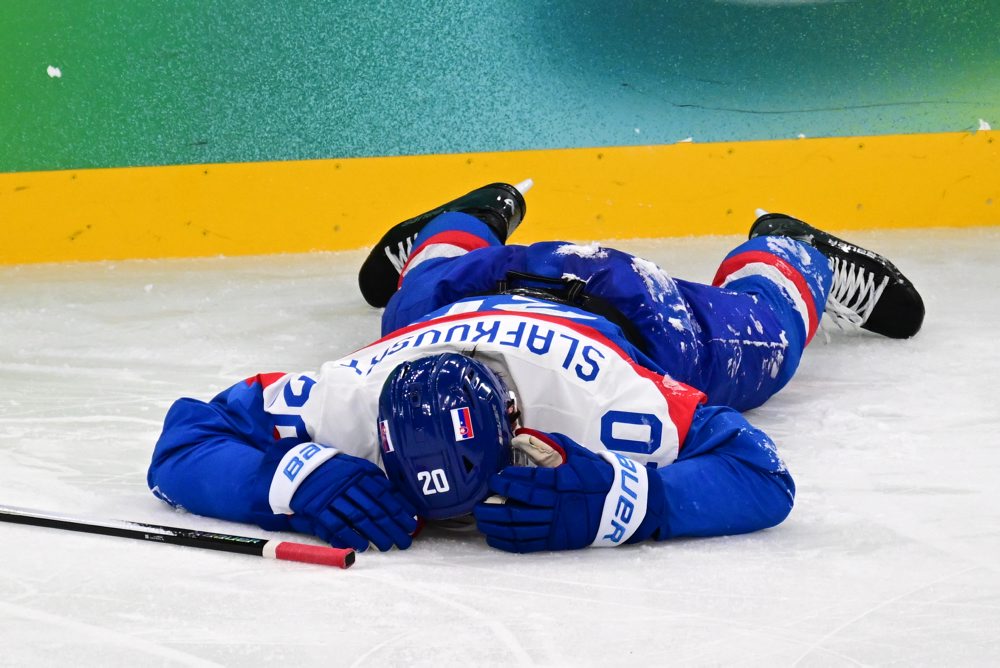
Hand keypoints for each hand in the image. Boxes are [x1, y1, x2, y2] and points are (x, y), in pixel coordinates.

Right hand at [288, 452, 417, 551]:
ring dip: (375, 534)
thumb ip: (376, 481)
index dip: (399, 510)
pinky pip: (336, 524)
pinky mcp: (318, 509)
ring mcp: (332, 496)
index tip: (411, 524)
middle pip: (374, 508)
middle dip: (392, 526)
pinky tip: (363, 546)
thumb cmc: (335, 472)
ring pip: (358, 517)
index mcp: (360, 472)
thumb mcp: (356, 467)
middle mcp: (348, 484)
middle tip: (404, 541)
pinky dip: (350, 536)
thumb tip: (400, 500)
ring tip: (388, 546)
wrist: (299, 468)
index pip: (384, 493)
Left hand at [473, 433, 660, 552]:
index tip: (493, 478)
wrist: (625, 505)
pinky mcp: (558, 540)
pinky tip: (494, 537)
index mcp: (562, 482)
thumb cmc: (599, 477)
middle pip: (518, 507)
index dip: (508, 480)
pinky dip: (508, 542)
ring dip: (496, 525)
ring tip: (481, 519)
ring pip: (519, 527)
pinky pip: (528, 543)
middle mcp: (556, 505)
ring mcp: (557, 525)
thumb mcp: (579, 455)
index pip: (529, 482)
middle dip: (494, 505)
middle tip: (478, 502)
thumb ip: (552, 444)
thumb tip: (524, 433)